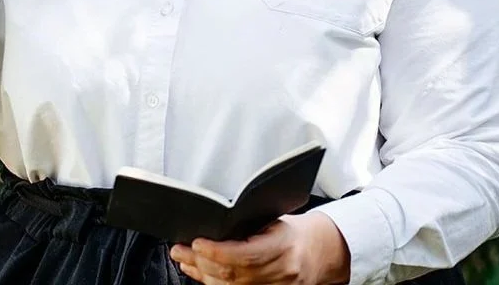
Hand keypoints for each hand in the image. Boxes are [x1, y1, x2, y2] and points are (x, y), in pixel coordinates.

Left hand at [170, 213, 350, 284]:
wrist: (319, 253)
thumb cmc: (295, 232)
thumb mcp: (275, 220)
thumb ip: (249, 224)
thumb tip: (216, 221)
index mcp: (284, 247)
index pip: (246, 255)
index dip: (218, 252)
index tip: (197, 242)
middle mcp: (280, 274)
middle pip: (232, 275)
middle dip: (201, 262)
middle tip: (179, 249)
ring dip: (201, 274)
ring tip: (183, 259)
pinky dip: (211, 282)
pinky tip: (197, 272)